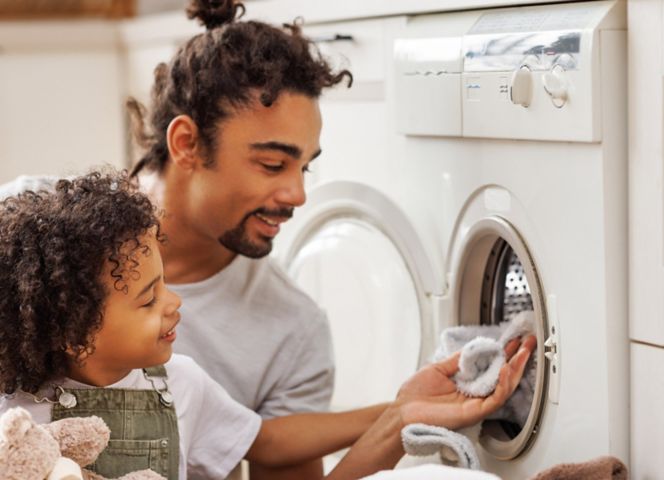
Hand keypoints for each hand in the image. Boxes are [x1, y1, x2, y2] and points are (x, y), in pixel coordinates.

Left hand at [396, 335, 535, 429]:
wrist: (402, 412)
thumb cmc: (414, 395)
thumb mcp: (438, 369)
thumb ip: (458, 360)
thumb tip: (474, 348)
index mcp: (467, 384)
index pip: (491, 367)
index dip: (504, 353)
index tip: (515, 340)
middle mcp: (474, 395)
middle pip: (503, 377)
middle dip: (518, 359)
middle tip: (528, 343)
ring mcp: (475, 404)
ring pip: (504, 388)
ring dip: (515, 369)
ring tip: (522, 354)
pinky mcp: (474, 413)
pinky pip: (494, 399)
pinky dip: (503, 385)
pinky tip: (507, 370)